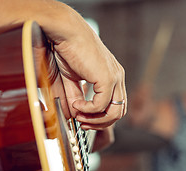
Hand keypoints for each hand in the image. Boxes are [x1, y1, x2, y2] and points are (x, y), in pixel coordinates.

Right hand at [43, 4, 126, 129]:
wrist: (66, 32)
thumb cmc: (69, 50)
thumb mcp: (73, 79)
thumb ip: (76, 97)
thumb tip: (75, 115)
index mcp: (113, 76)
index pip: (116, 105)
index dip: (101, 117)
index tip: (84, 119)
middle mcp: (118, 77)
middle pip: (119, 112)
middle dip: (100, 123)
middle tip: (83, 123)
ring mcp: (115, 78)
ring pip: (115, 112)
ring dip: (96, 120)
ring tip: (79, 116)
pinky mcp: (108, 78)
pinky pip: (101, 105)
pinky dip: (88, 110)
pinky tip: (77, 105)